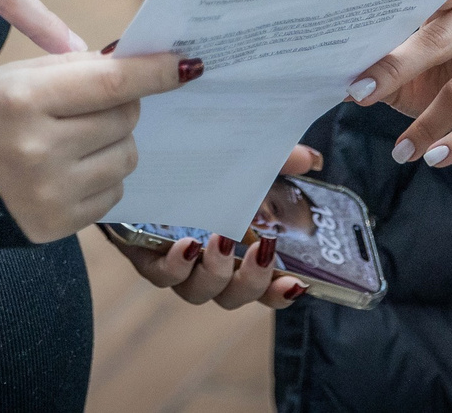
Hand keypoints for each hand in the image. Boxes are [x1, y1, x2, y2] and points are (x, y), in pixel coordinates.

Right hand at [0, 50, 196, 242]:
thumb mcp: (15, 76)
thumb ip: (75, 67)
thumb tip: (138, 61)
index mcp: (23, 100)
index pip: (110, 83)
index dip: (154, 72)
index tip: (187, 64)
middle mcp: (37, 149)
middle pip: (125, 119)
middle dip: (121, 107)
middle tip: (93, 106)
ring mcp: (49, 192)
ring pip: (126, 158)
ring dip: (114, 144)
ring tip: (77, 141)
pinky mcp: (57, 225)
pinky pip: (113, 194)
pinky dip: (101, 178)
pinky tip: (69, 171)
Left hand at [108, 144, 318, 308]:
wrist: (141, 156)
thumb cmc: (198, 167)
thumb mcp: (240, 160)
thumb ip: (275, 161)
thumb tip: (310, 159)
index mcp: (236, 253)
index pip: (265, 287)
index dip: (281, 292)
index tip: (298, 283)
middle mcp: (206, 266)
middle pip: (232, 295)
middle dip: (251, 281)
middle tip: (261, 251)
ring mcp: (175, 264)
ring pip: (198, 290)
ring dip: (214, 271)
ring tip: (219, 241)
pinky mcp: (142, 253)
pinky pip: (159, 273)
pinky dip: (175, 265)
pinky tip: (186, 245)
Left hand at [347, 0, 451, 166]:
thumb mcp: (421, 67)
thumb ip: (388, 63)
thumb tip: (338, 80)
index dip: (388, 17)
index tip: (355, 43)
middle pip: (440, 38)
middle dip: (396, 70)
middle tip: (361, 95)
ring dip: (427, 124)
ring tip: (401, 149)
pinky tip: (436, 158)